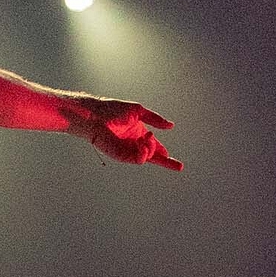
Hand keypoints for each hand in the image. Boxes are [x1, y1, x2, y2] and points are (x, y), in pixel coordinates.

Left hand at [66, 96, 180, 170]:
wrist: (96, 115)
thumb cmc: (113, 110)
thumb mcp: (139, 111)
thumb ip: (155, 119)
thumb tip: (171, 126)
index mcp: (138, 133)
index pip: (154, 145)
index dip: (164, 152)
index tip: (174, 160)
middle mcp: (133, 144)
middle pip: (153, 156)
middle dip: (166, 162)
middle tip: (179, 167)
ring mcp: (127, 150)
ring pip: (147, 157)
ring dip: (152, 148)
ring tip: (147, 137)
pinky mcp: (121, 155)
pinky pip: (138, 159)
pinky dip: (144, 153)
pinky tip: (142, 143)